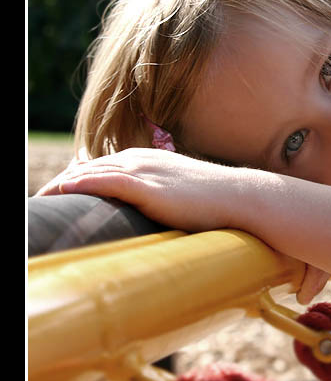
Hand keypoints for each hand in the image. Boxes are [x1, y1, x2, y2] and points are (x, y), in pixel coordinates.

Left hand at [34, 148, 246, 232]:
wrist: (241, 197)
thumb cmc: (217, 203)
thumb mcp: (181, 196)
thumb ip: (161, 200)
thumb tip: (154, 220)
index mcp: (147, 160)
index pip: (100, 167)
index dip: (74, 181)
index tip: (55, 198)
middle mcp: (140, 160)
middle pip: (87, 168)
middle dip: (60, 184)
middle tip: (39, 203)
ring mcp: (143, 170)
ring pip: (89, 173)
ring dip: (60, 186)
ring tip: (40, 202)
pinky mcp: (146, 186)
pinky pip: (103, 181)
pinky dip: (78, 185)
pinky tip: (59, 192)